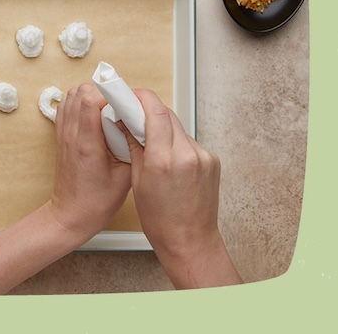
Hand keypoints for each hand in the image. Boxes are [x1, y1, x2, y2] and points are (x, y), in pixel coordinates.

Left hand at [47, 83, 131, 239]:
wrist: (70, 216)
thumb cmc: (94, 203)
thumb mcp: (125, 177)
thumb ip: (134, 149)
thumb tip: (142, 128)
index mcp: (86, 143)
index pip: (90, 99)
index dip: (111, 94)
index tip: (125, 102)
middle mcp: (71, 135)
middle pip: (80, 91)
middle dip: (103, 93)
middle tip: (119, 107)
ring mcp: (64, 135)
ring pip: (72, 96)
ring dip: (91, 97)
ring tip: (109, 112)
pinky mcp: (62, 138)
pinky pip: (67, 108)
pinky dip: (81, 106)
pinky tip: (96, 119)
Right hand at [121, 89, 241, 288]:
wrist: (190, 241)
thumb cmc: (161, 221)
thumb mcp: (138, 182)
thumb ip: (135, 147)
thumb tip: (126, 123)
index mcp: (165, 160)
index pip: (155, 111)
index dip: (139, 97)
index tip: (127, 95)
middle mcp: (187, 154)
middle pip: (167, 115)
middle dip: (148, 111)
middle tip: (131, 113)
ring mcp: (203, 156)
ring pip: (178, 128)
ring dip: (162, 127)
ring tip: (148, 140)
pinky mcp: (211, 160)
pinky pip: (188, 141)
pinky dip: (175, 142)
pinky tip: (167, 156)